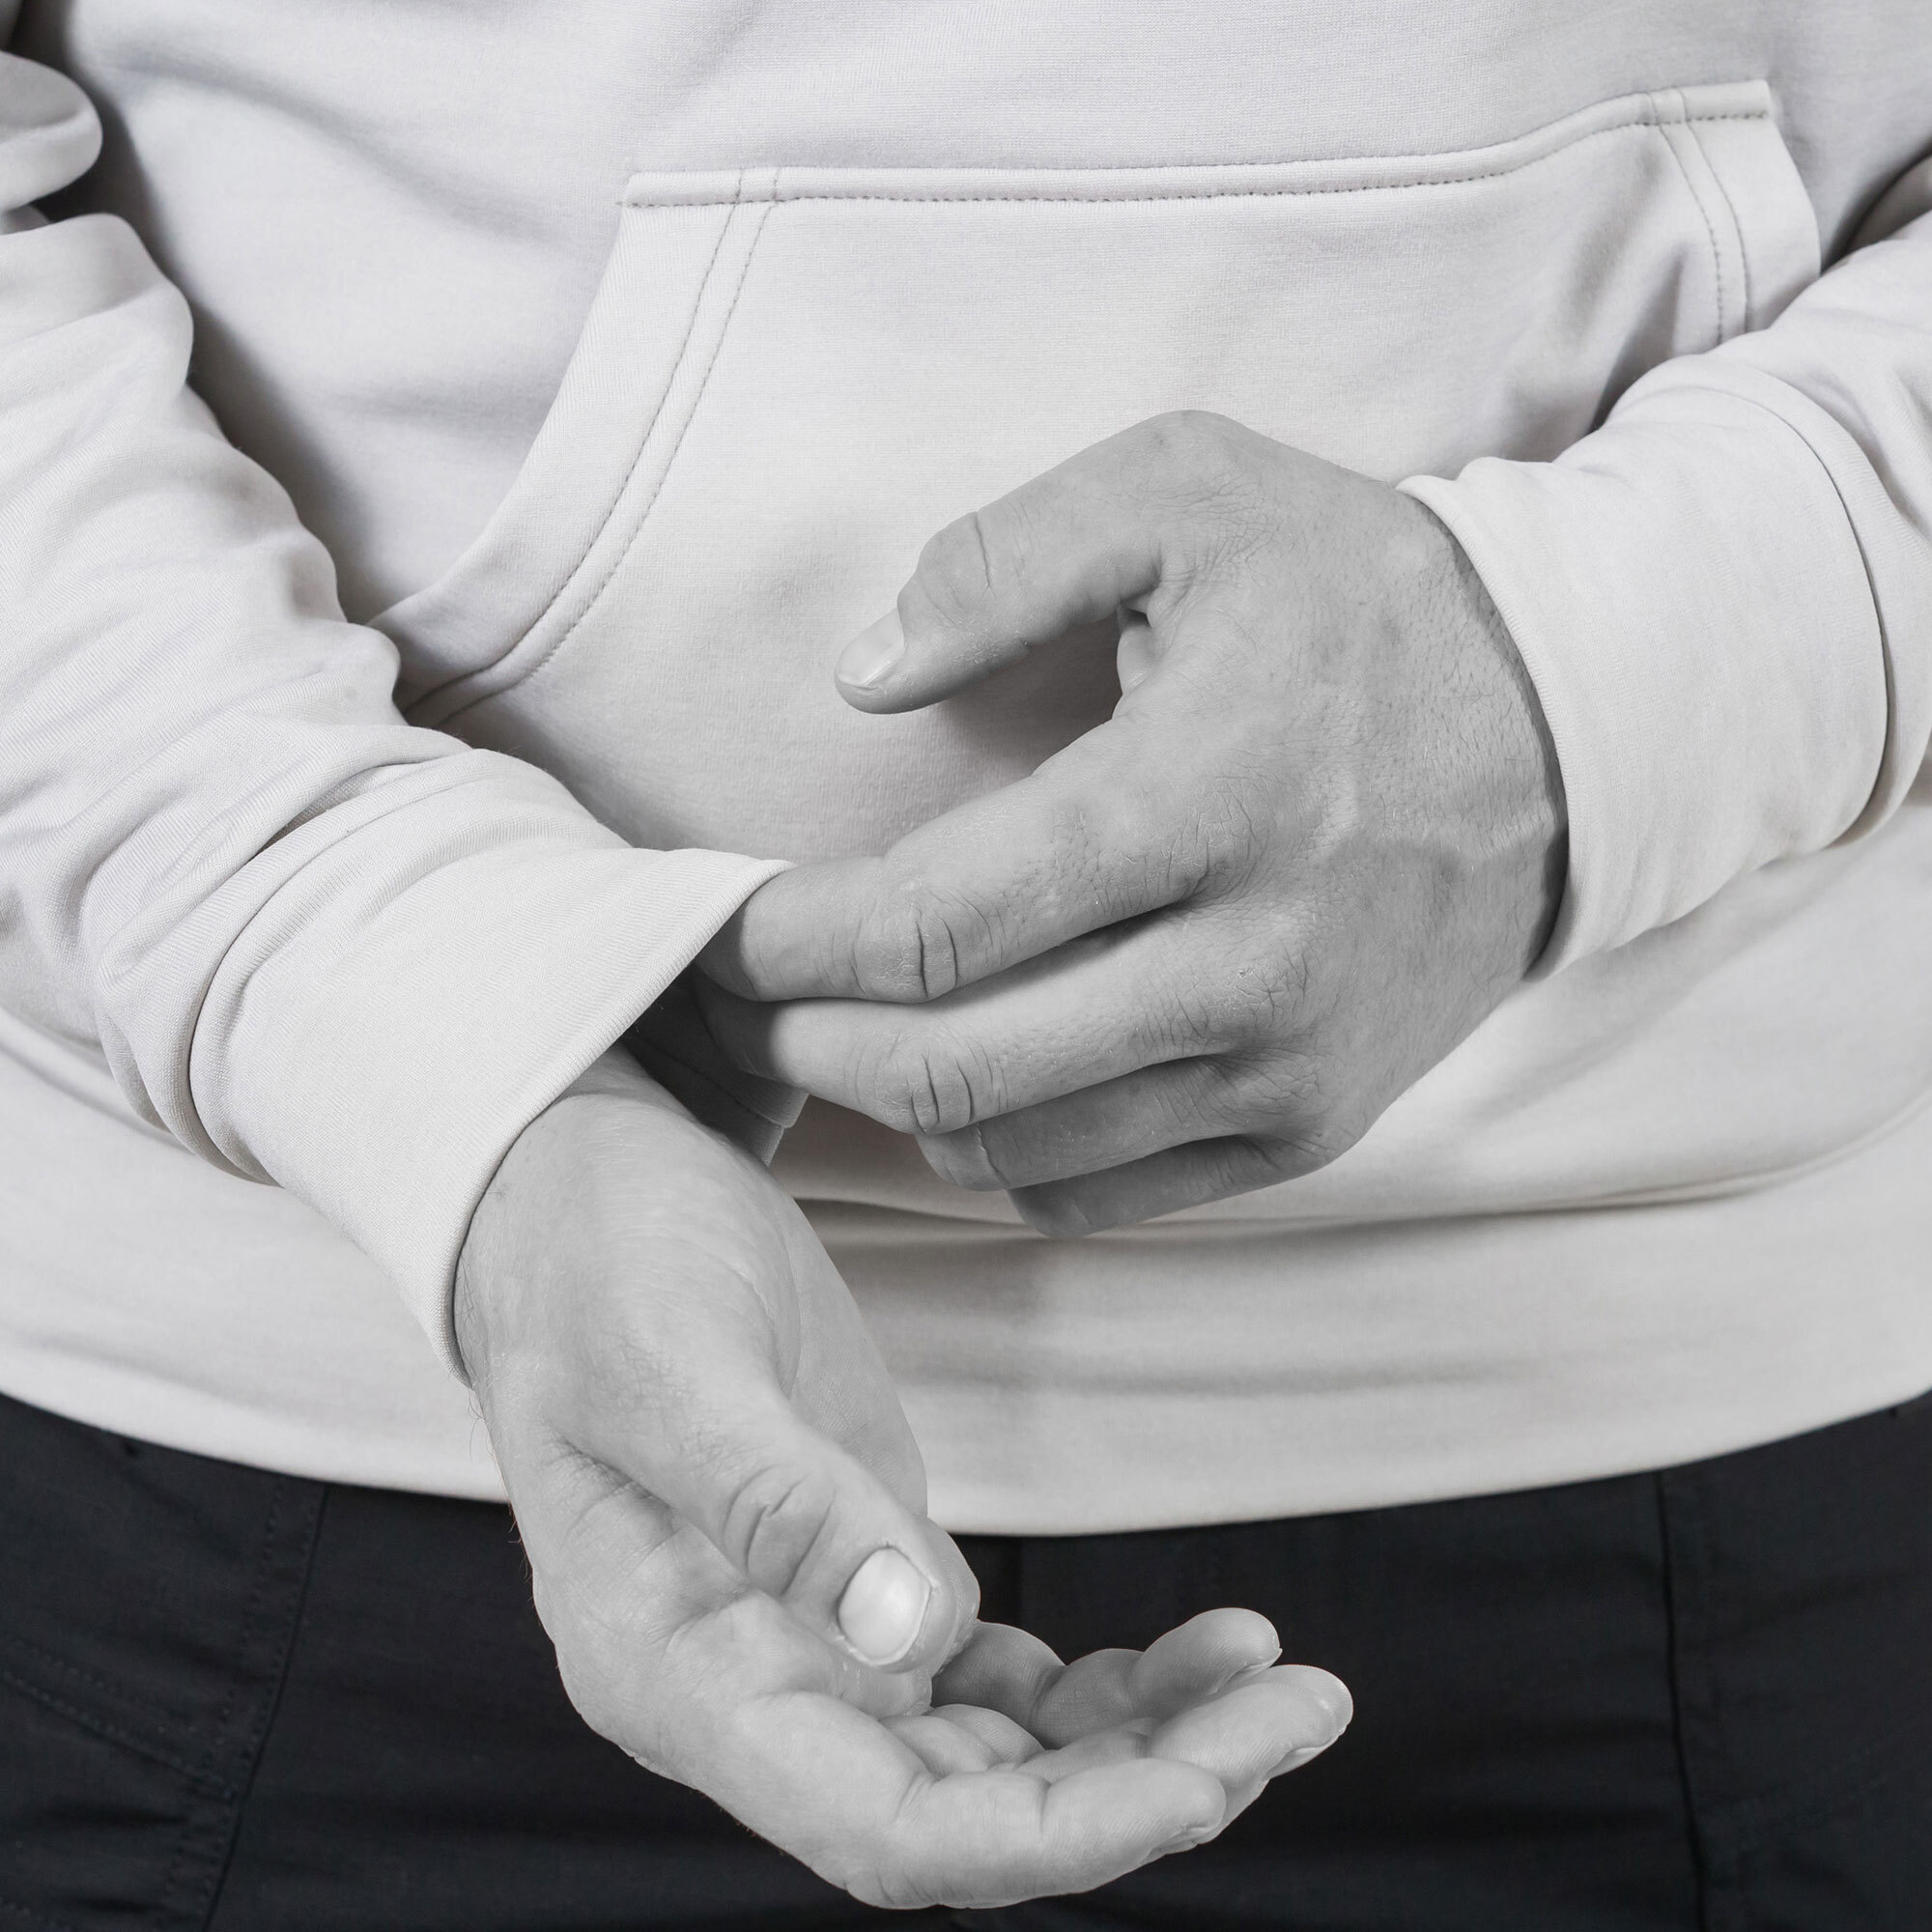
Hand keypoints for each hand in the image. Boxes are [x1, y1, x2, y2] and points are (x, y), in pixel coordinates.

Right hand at [457, 1053, 1350, 1907]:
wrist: (577, 1194)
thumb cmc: (595, 1261)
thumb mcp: (666, 1356)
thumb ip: (774, 1502)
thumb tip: (916, 1634)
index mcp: (678, 1676)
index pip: (878, 1829)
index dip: (1047, 1841)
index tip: (1199, 1788)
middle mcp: (752, 1694)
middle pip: (969, 1818)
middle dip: (1143, 1790)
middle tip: (1298, 1709)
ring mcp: (815, 1645)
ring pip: (1006, 1765)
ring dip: (1152, 1745)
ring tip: (1286, 1681)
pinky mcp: (868, 1579)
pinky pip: (1009, 1687)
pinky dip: (1117, 1686)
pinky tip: (1212, 1643)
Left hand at [698, 412, 1566, 1230]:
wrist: (1564, 738)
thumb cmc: (1356, 604)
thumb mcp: (1189, 494)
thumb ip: (1005, 561)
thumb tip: (859, 681)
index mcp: (1200, 799)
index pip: (936, 924)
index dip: (791, 945)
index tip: (723, 929)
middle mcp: (1249, 964)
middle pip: (952, 1070)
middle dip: (804, 1047)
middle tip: (742, 1001)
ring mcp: (1285, 1066)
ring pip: (1012, 1149)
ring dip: (888, 1105)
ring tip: (831, 1036)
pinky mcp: (1308, 1125)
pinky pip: (1097, 1191)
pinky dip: (996, 1151)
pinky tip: (964, 1079)